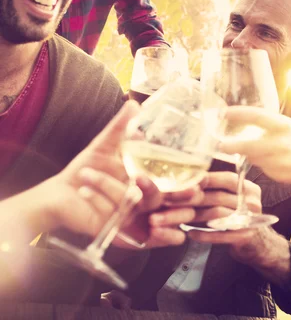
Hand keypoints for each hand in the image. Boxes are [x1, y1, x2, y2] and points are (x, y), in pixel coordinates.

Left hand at [44, 101, 193, 247]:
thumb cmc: (86, 169)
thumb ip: (121, 127)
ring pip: (128, 203)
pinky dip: (95, 197)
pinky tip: (84, 190)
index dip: (183, 187)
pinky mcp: (110, 227)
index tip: (190, 181)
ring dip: (106, 185)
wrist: (60, 192)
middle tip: (138, 176)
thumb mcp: (105, 145)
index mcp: (146, 182)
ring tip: (86, 174)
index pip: (172, 187)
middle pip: (157, 199)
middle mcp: (140, 201)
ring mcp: (127, 216)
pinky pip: (109, 212)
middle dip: (150, 188)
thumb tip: (134, 104)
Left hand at [163, 172, 265, 260]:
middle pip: (217, 196)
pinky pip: (219, 235)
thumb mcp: (233, 199)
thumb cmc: (238, 218)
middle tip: (169, 201)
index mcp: (248, 188)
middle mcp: (252, 202)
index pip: (226, 178)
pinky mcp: (245, 237)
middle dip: (191, 198)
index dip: (204, 179)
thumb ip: (217, 190)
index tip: (182, 181)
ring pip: (216, 214)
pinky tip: (190, 234)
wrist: (258, 244)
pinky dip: (203, 235)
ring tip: (175, 218)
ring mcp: (250, 220)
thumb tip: (187, 181)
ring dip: (193, 216)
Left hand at [219, 107, 290, 186]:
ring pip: (254, 158)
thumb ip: (269, 125)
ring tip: (268, 151)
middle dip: (233, 146)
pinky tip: (278, 162)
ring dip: (252, 155)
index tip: (223, 112)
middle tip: (220, 145)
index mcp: (283, 125)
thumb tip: (243, 122)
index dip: (238, 113)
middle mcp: (281, 142)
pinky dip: (264, 164)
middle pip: (249, 145)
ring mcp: (280, 160)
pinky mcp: (278, 174)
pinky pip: (263, 168)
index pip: (256, 116)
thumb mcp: (290, 126)